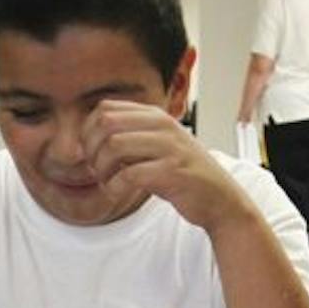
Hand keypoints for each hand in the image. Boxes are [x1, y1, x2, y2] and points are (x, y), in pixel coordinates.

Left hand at [82, 101, 251, 232]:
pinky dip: (114, 186)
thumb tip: (87, 138)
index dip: (88, 131)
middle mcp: (163, 125)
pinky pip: (128, 174)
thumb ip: (131, 136)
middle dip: (91, 149)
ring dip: (102, 169)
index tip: (92, 153)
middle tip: (97, 169)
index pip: (105, 108)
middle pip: (106, 123)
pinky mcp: (172, 172)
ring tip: (108, 181)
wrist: (221, 199)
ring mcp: (169, 147)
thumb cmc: (183, 175)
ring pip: (114, 146)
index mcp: (156, 116)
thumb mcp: (158, 146)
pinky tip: (117, 192)